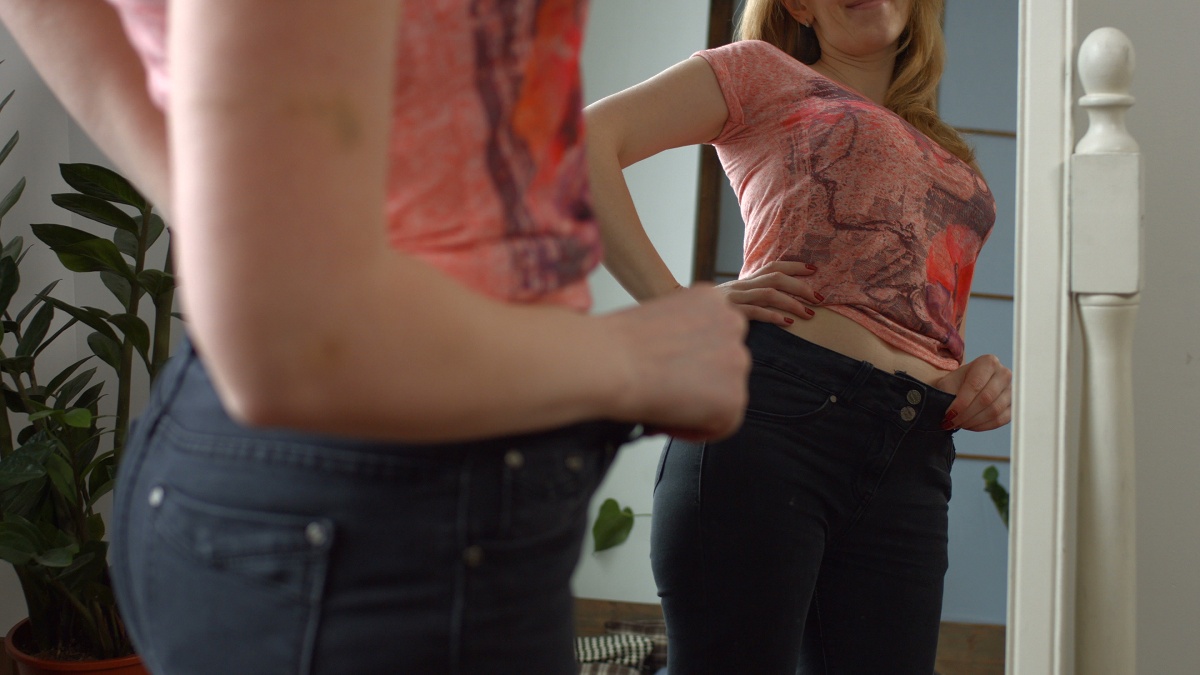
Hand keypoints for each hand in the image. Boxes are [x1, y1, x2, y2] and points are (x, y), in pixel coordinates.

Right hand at [603, 285, 749, 440]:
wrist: (609, 362)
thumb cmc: (616, 344)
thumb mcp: (656, 321)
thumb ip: (680, 337)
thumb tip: (680, 366)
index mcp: (712, 300)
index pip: (714, 337)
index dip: (688, 361)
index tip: (666, 371)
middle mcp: (732, 324)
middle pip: (723, 365)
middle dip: (696, 382)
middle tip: (663, 392)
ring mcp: (738, 361)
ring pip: (724, 395)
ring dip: (697, 405)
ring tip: (661, 406)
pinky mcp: (734, 397)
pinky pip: (721, 424)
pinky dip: (694, 429)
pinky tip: (666, 419)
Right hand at [715, 261, 822, 325]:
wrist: (684, 315)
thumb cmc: (713, 312)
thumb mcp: (734, 300)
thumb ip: (753, 297)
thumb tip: (778, 298)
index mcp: (745, 281)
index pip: (773, 266)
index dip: (794, 265)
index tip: (813, 269)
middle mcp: (742, 286)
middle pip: (776, 278)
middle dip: (801, 286)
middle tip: (819, 298)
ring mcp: (736, 298)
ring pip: (769, 293)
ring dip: (792, 303)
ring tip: (809, 313)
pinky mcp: (730, 313)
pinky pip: (755, 312)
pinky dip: (773, 316)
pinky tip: (788, 323)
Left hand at [933, 354, 1012, 431]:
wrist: (962, 387)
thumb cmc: (954, 384)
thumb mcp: (947, 384)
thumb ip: (950, 395)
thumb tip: (951, 414)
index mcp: (988, 362)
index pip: (975, 385)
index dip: (961, 403)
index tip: (949, 414)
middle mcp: (1004, 373)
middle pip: (986, 398)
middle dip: (966, 414)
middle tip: (952, 422)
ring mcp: (1011, 390)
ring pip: (994, 410)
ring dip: (974, 421)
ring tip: (960, 424)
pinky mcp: (1013, 405)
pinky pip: (1001, 419)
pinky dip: (983, 426)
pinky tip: (970, 425)